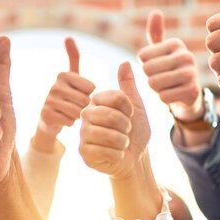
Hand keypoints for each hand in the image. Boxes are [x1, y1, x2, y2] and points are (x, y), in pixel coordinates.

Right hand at [36, 37, 94, 137]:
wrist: (49, 118)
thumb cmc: (66, 95)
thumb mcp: (72, 76)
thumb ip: (73, 57)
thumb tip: (68, 36)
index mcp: (63, 75)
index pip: (91, 88)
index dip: (89, 94)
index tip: (79, 94)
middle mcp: (54, 86)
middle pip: (85, 100)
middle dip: (84, 107)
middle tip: (74, 106)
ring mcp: (49, 101)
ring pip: (78, 112)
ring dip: (77, 116)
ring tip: (69, 113)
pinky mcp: (46, 115)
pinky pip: (69, 121)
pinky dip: (69, 123)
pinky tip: (62, 120)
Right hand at [79, 62, 149, 178]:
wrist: (136, 157)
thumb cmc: (135, 131)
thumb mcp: (136, 106)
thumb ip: (128, 86)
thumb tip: (124, 62)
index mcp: (96, 101)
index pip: (115, 97)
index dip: (129, 109)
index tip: (130, 116)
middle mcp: (85, 115)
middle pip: (111, 115)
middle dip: (126, 126)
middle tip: (126, 132)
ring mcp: (83, 134)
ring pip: (107, 134)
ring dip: (123, 141)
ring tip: (122, 143)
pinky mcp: (83, 152)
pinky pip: (104, 151)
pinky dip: (117, 154)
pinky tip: (116, 155)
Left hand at [137, 10, 201, 120]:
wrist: (189, 94)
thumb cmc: (169, 70)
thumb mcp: (161, 51)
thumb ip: (155, 34)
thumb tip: (156, 12)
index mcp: (175, 43)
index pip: (142, 56)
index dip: (144, 65)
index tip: (157, 67)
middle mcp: (186, 55)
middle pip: (147, 70)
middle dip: (149, 78)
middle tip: (161, 79)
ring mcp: (191, 73)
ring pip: (153, 83)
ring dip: (156, 89)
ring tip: (167, 86)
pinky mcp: (192, 91)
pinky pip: (163, 97)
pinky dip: (163, 98)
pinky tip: (173, 95)